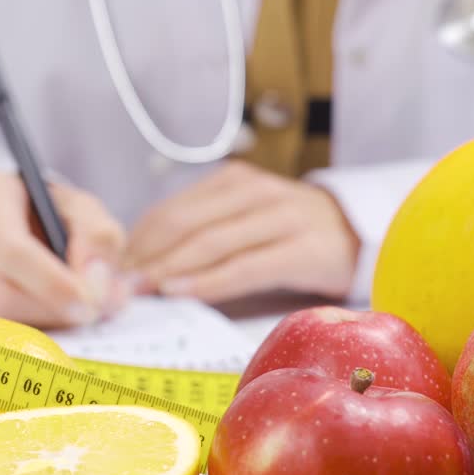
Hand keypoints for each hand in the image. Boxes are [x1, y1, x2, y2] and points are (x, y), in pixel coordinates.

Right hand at [0, 169, 130, 327]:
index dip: (51, 284)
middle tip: (91, 313)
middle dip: (52, 310)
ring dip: (43, 322)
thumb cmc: (41, 208)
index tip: (89, 305)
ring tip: (74, 309)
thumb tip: (98, 288)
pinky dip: (27, 328)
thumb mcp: (78, 206)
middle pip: (0, 293)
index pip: (10, 250)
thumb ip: (98, 238)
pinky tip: (48, 311)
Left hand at [124, 161, 360, 302]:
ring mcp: (282, 217)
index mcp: (234, 181)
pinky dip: (209, 281)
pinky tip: (183, 293)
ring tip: (142, 290)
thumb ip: (202, 233)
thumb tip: (141, 267)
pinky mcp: (304, 249)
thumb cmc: (289, 235)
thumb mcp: (245, 220)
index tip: (112, 268)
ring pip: (211, 242)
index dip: (138, 240)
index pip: (173, 209)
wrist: (361, 234)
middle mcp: (256, 192)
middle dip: (147, 256)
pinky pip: (246, 266)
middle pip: (186, 223)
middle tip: (118, 284)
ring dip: (170, 268)